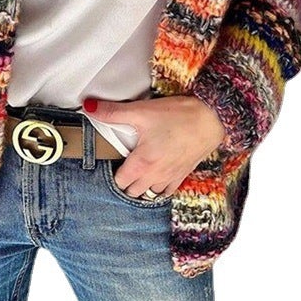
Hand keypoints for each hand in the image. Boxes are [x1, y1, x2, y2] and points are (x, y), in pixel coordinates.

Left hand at [83, 95, 227, 198]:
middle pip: (132, 191)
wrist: (212, 118)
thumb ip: (113, 112)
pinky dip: (159, 187)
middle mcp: (155, 176)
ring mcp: (171, 177)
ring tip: (137, 170)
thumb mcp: (142, 112)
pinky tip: (157, 175)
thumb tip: (89, 107)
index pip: (119, 182)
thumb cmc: (178, 116)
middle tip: (121, 164)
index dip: (112, 173)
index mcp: (142, 164)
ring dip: (141, 186)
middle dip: (125, 182)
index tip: (110, 161)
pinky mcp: (183, 174)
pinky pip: (167, 191)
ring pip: (149, 193)